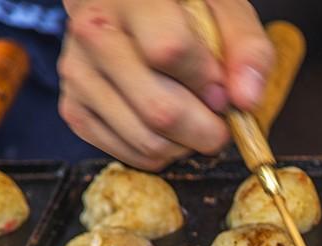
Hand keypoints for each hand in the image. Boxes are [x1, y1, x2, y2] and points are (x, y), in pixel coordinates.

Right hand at [58, 0, 273, 169]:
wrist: (125, 8)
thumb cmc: (182, 9)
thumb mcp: (225, 11)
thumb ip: (247, 49)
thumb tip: (245, 101)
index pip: (170, 51)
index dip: (207, 81)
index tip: (221, 89)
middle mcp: (94, 33)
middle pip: (160, 110)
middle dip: (206, 129)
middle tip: (218, 120)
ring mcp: (78, 73)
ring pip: (147, 141)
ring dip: (185, 145)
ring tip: (194, 120)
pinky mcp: (74, 109)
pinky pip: (130, 156)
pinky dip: (161, 153)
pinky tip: (167, 128)